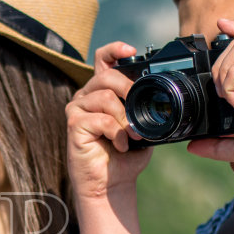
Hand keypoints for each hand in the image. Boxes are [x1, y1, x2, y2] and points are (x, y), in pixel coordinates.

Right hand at [66, 41, 153, 201]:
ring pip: (105, 97)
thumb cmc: (126, 155)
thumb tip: (160, 99)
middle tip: (141, 111)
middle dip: (129, 90)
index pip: (103, 60)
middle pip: (107, 76)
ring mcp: (77, 110)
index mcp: (102, 91)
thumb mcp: (141, 126)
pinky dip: (117, 133)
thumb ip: (144, 108)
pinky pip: (100, 119)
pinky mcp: (73, 125)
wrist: (112, 184)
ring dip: (125, 118)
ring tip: (132, 135)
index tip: (131, 50)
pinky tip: (121, 145)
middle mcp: (86, 96)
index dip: (114, 49)